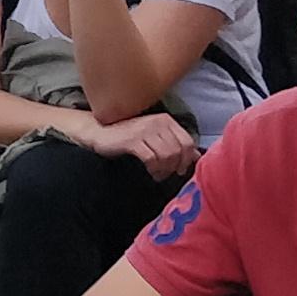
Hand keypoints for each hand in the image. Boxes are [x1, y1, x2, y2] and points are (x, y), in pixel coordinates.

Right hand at [80, 112, 197, 179]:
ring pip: (167, 155)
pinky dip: (153, 168)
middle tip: (167, 175)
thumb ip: (174, 144)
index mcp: (166, 120)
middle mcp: (158, 122)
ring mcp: (145, 130)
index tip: (179, 170)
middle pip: (178, 150)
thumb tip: (196, 156)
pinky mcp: (133, 140)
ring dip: (164, 169)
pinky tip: (150, 171)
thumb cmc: (128, 137)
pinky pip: (151, 158)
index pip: (187, 142)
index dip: (187, 159)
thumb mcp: (154, 137)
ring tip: (157, 174)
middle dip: (175, 166)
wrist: (100, 132)